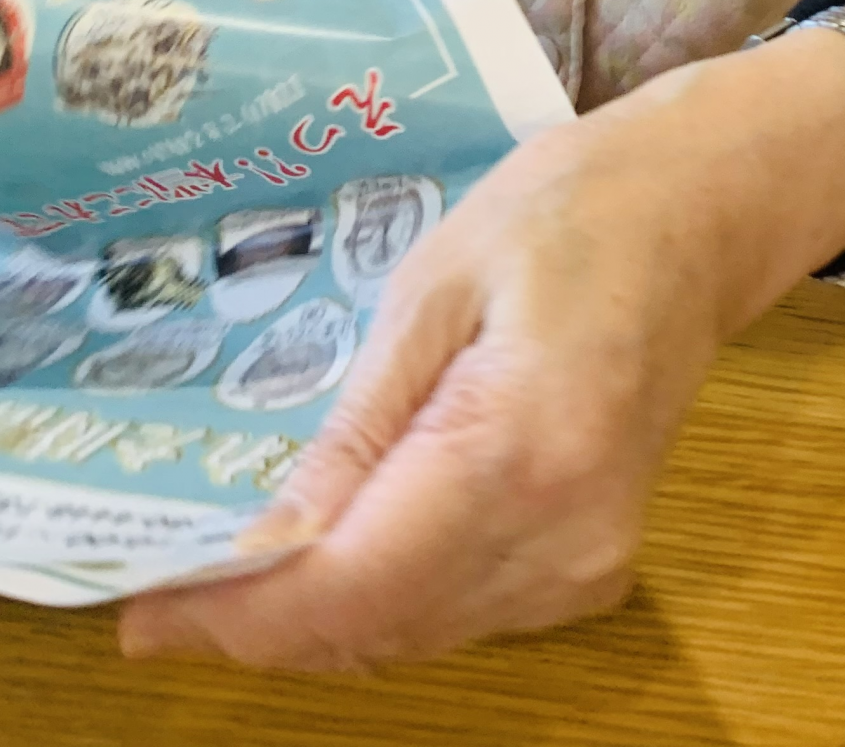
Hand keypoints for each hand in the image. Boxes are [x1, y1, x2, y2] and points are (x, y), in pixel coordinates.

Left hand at [117, 26, 844, 670]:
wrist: (702, 209)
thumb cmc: (568, 210)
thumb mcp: (435, 284)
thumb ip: (357, 426)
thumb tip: (264, 541)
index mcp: (522, 451)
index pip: (354, 587)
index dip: (240, 618)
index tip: (142, 614)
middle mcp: (562, 536)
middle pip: (377, 628)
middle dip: (262, 622)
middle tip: (162, 581)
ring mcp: (587, 563)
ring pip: (416, 634)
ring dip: (319, 616)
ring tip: (227, 565)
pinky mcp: (595, 565)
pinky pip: (463, 612)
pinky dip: (387, 597)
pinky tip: (335, 544)